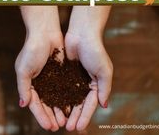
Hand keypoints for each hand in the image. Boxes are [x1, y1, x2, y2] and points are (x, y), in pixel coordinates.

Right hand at [15, 6, 65, 131]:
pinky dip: (66, 98)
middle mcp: (39, 82)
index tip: (49, 127)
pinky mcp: (60, 72)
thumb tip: (23, 105)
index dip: (41, 116)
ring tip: (65, 121)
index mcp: (28, 83)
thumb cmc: (32, 49)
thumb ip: (24, 87)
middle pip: (45, 104)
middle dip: (51, 116)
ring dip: (59, 110)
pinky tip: (71, 106)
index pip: (35, 104)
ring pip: (55, 98)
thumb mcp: (23, 69)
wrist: (45, 32)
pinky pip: (63, 88)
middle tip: (58, 127)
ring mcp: (50, 78)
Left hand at [65, 6, 112, 131]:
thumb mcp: (104, 70)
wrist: (82, 33)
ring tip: (60, 122)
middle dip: (74, 116)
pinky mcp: (65, 71)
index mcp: (96, 84)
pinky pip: (61, 87)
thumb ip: (104, 88)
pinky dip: (58, 97)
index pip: (90, 104)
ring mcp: (74, 77)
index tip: (79, 127)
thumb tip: (105, 106)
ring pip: (69, 98)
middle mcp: (85, 82)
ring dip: (66, 110)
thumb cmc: (95, 50)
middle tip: (68, 128)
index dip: (85, 116)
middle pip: (79, 104)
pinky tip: (53, 106)